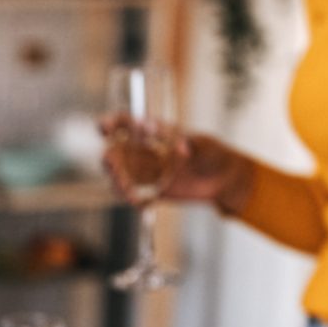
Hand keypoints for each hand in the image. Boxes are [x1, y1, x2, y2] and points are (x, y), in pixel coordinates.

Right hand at [98, 122, 250, 209]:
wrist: (223, 179)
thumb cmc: (214, 153)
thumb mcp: (204, 144)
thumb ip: (190, 143)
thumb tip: (179, 147)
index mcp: (153, 132)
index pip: (125, 124)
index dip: (111, 124)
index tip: (104, 127)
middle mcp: (144, 150)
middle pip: (116, 151)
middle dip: (110, 158)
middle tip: (112, 164)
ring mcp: (146, 171)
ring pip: (121, 175)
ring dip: (118, 181)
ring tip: (127, 189)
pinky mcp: (152, 190)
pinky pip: (134, 194)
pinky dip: (131, 198)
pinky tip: (139, 202)